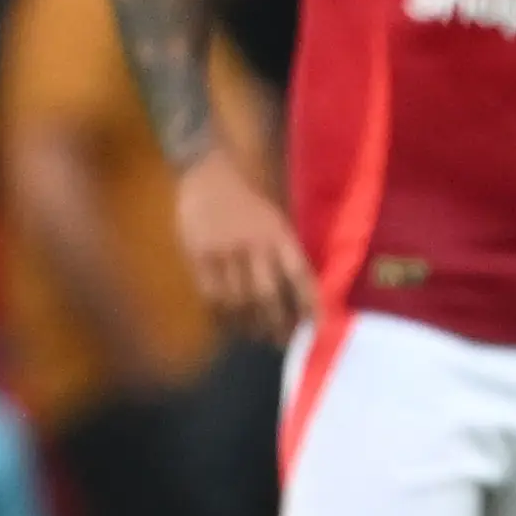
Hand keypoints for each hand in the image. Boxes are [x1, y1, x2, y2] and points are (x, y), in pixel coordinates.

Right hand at [173, 152, 315, 342]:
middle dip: (277, 323)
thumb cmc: (248, 201)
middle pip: (268, 295)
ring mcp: (224, 251)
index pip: (301, 275)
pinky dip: (221, 316)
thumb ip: (283, 252)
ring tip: (257, 336)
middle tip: (283, 341)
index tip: (318, 328)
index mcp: (279, 234)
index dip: (310, 304)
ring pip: (238, 300)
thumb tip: (299, 294)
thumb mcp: (275, 219)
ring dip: (249, 324)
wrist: (207, 174)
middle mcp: (254, 244)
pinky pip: (211, 294)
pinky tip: (228, 326)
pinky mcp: (198, 255)